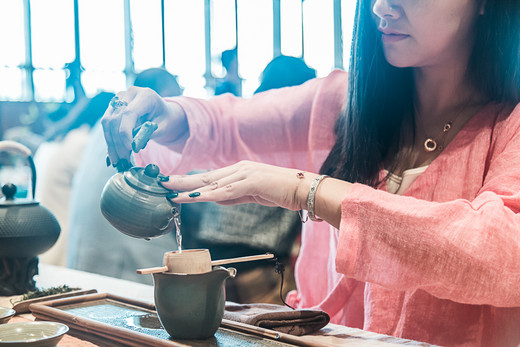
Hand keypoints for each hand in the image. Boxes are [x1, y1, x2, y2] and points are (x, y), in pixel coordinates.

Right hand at [101, 86, 187, 165]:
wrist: (164, 113)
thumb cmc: (166, 119)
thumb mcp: (164, 127)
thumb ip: (149, 133)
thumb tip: (134, 144)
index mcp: (145, 95)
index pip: (128, 113)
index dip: (125, 132)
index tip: (130, 148)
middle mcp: (130, 93)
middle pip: (116, 118)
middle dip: (118, 142)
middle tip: (123, 159)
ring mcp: (120, 98)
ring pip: (107, 122)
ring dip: (111, 143)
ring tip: (118, 159)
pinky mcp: (114, 106)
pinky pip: (107, 124)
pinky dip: (109, 140)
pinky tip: (113, 153)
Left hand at [162, 161, 317, 210]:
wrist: (302, 189)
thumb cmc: (279, 191)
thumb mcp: (251, 194)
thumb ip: (233, 195)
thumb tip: (215, 198)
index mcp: (238, 170)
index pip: (208, 176)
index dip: (189, 180)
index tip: (171, 183)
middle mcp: (238, 168)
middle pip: (204, 176)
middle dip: (181, 179)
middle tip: (161, 182)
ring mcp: (244, 173)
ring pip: (211, 182)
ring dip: (188, 187)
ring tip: (169, 190)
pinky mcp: (251, 182)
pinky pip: (224, 191)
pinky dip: (207, 194)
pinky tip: (193, 197)